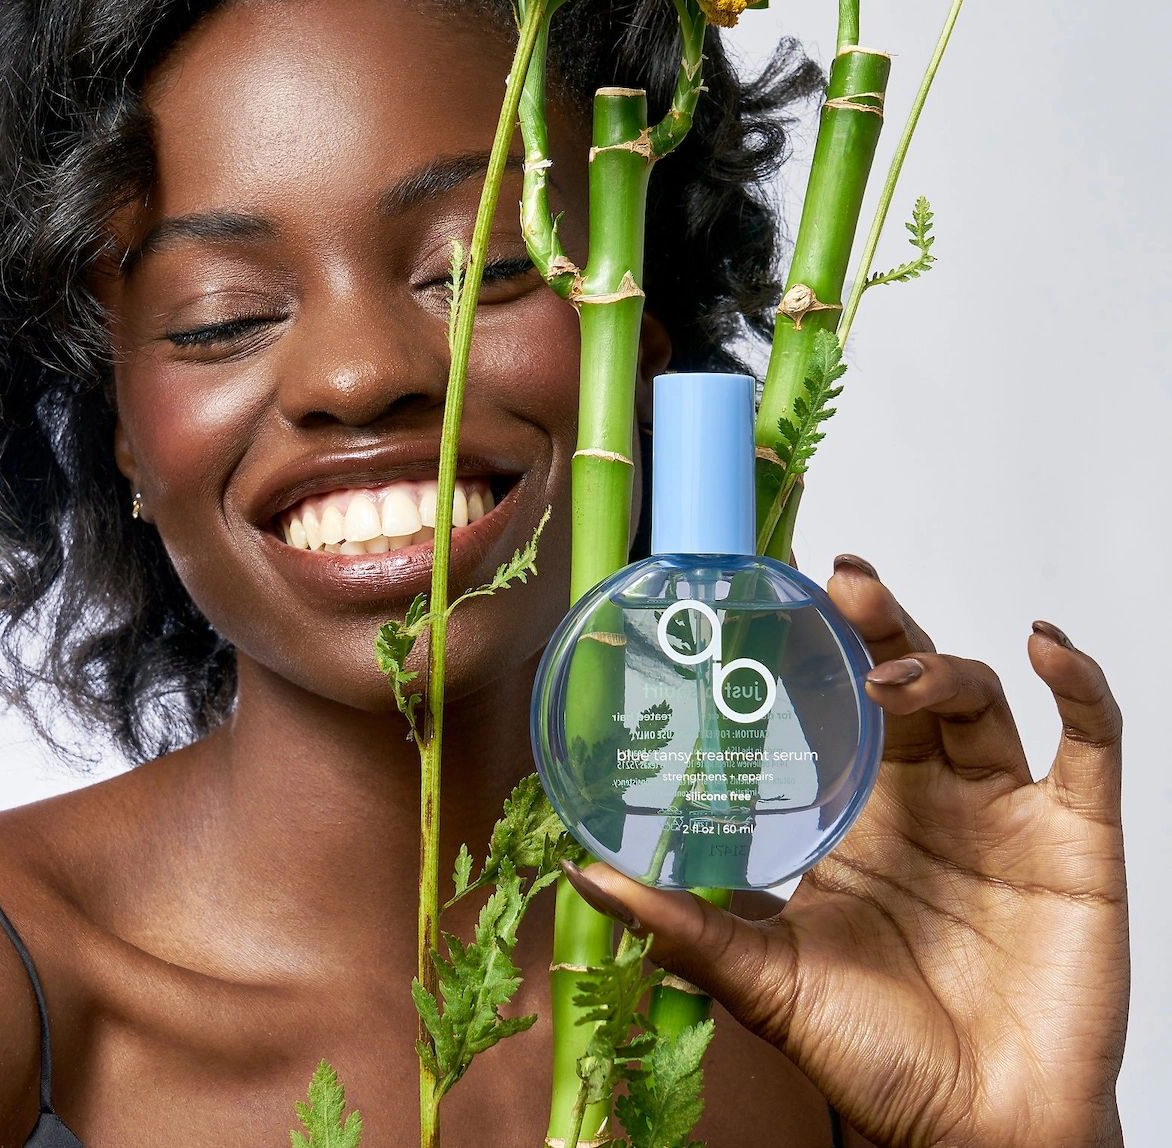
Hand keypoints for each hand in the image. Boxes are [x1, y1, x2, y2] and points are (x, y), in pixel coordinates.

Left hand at [565, 555, 1128, 1147]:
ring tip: (889, 676)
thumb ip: (682, 926)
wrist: (980, 1138)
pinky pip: (1090, 745)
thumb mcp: (767, 981)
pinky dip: (1078, 689)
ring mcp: (1000, 811)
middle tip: (836, 580)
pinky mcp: (1075, 841)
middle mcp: (924, 797)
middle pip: (901, 675)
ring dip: (936, 666)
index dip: (805, 644)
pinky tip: (1044, 651)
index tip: (763, 586)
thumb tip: (583, 875)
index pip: (827, 702)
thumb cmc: (878, 1059)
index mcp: (852, 814)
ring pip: (975, 697)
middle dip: (873, 622)